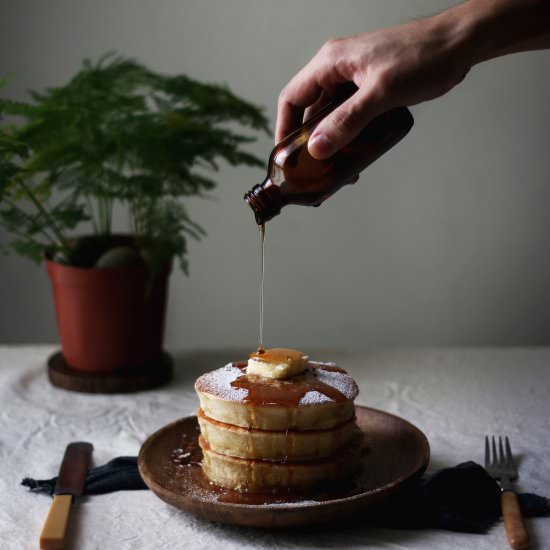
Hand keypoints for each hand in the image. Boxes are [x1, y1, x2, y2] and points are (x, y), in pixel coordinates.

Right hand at [276, 16, 471, 158]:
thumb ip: (348, 121)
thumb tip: (318, 148)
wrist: (459, 45)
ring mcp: (353, 79)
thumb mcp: (381, 93)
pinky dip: (349, 134)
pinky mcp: (369, 88)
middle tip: (314, 169)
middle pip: (310, 110)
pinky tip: (357, 151)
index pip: (292, 98)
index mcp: (330, 62)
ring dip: (332, 140)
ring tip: (338, 166)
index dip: (284, 129)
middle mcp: (337, 69)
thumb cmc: (423, 57)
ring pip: (330, 115)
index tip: (286, 156)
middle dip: (310, 141)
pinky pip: (349, 114)